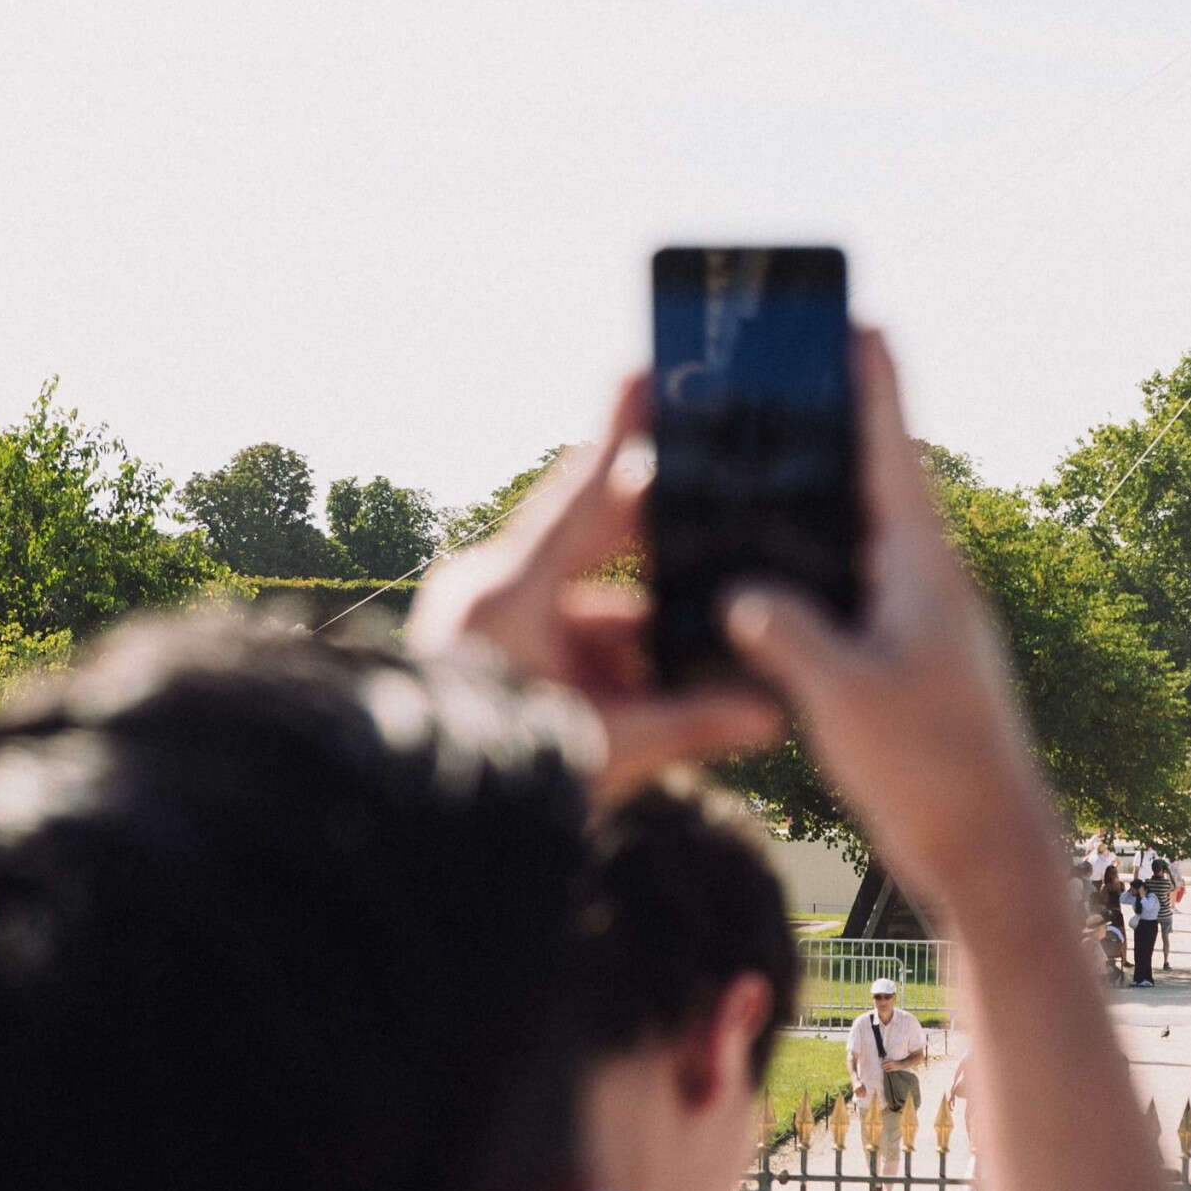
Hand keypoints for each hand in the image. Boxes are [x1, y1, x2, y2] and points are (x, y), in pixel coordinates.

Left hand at [402, 374, 785, 796]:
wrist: (417, 816)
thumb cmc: (502, 774)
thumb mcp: (606, 749)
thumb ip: (692, 724)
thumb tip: (773, 712)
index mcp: (508, 597)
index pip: (580, 501)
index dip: (618, 437)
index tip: (642, 375)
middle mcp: (492, 590)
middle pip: (591, 539)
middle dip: (658, 538)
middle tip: (711, 502)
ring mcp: (488, 615)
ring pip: (588, 592)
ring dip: (645, 617)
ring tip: (700, 636)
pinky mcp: (491, 643)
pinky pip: (567, 627)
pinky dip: (614, 648)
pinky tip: (659, 677)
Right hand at [717, 330, 1046, 910]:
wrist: (989, 851)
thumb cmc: (931, 769)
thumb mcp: (842, 693)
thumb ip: (787, 632)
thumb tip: (742, 591)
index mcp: (922, 571)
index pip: (893, 456)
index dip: (875, 389)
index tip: (864, 323)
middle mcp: (929, 586)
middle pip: (875, 487)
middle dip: (838, 432)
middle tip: (796, 378)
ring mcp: (922, 625)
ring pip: (863, 544)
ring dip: (823, 505)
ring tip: (772, 466)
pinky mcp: (909, 665)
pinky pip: (854, 595)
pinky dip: (818, 573)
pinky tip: (775, 578)